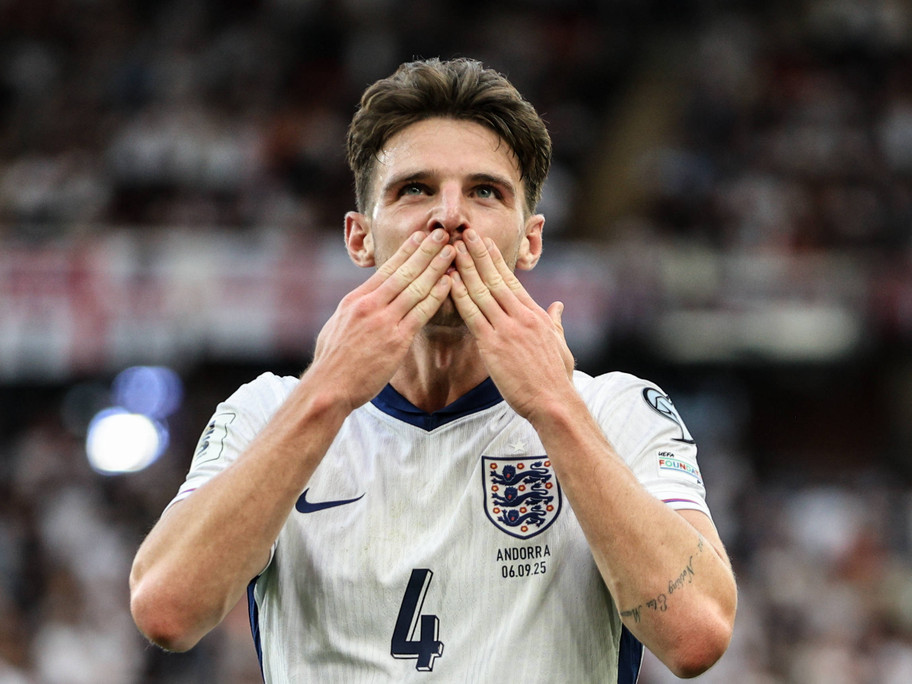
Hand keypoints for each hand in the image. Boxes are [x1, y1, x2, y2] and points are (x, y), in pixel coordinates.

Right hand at [309, 229, 454, 409]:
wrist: (329, 387)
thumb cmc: (333, 361)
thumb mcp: (337, 326)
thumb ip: (355, 310)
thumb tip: (365, 300)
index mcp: (355, 300)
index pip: (386, 269)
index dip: (406, 251)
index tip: (420, 236)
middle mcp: (370, 306)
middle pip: (404, 272)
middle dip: (425, 250)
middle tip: (442, 233)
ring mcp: (384, 322)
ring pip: (415, 288)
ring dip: (436, 267)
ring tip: (452, 251)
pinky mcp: (396, 341)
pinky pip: (421, 313)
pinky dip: (437, 295)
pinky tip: (449, 283)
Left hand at [449, 229, 574, 419]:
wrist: (553, 401)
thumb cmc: (557, 377)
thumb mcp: (560, 343)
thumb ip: (555, 322)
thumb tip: (557, 306)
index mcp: (534, 315)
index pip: (511, 280)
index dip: (495, 260)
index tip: (484, 243)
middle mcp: (520, 316)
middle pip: (494, 278)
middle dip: (478, 254)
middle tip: (464, 233)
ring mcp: (506, 329)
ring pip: (481, 291)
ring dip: (465, 268)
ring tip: (452, 248)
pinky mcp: (493, 345)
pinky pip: (473, 315)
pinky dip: (460, 296)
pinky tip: (449, 281)